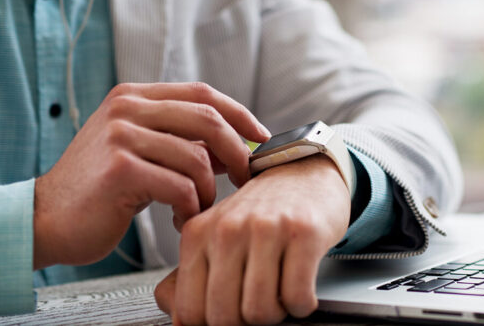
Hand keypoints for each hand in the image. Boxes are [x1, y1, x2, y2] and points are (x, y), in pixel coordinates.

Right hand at [33, 82, 269, 268]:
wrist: (45, 220)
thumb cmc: (99, 192)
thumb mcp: (141, 154)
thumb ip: (182, 143)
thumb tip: (237, 146)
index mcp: (133, 97)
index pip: (202, 93)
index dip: (240, 115)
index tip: (262, 139)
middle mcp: (126, 108)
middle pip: (208, 119)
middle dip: (238, 152)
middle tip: (248, 180)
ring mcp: (121, 136)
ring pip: (198, 159)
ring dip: (208, 192)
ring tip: (195, 210)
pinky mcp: (121, 169)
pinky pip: (181, 187)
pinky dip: (190, 209)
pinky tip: (178, 221)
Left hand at [154, 155, 350, 324]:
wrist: (304, 172)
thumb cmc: (262, 212)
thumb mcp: (216, 236)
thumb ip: (190, 276)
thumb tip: (178, 319)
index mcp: (198, 234)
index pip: (189, 311)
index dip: (212, 325)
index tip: (229, 315)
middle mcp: (228, 229)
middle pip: (224, 317)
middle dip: (245, 322)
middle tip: (257, 304)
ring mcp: (265, 229)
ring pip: (260, 312)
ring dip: (276, 314)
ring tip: (280, 293)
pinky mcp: (303, 233)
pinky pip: (297, 298)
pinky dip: (302, 305)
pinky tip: (301, 289)